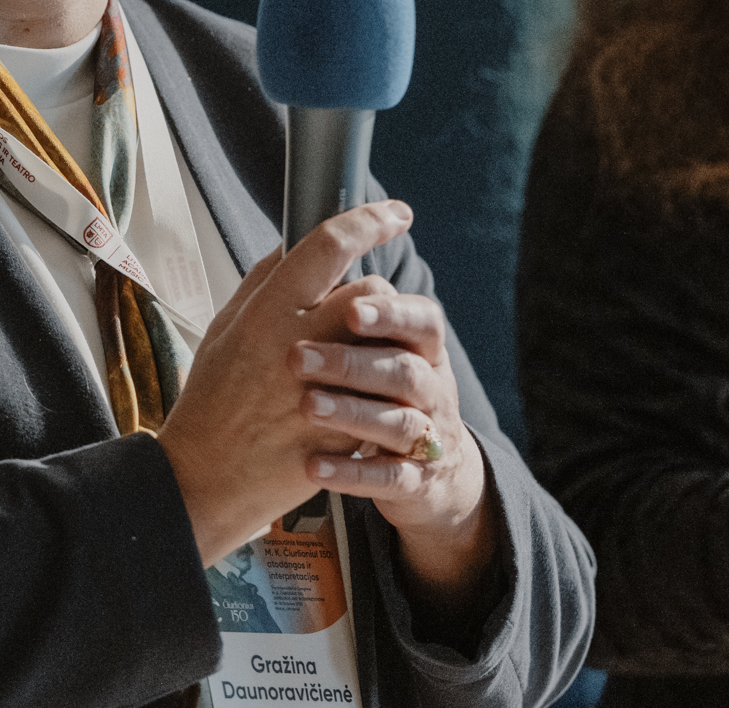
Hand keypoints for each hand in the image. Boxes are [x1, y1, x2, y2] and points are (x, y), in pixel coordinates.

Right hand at [155, 201, 412, 566]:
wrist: (207, 478)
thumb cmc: (212, 399)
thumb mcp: (224, 328)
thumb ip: (262, 282)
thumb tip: (296, 243)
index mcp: (265, 313)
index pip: (328, 245)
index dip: (370, 220)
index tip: (395, 214)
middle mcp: (298, 345)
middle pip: (371, 290)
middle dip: (375, 295)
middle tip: (361, 312)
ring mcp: (327, 390)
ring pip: (388, 339)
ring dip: (385, 337)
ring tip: (366, 350)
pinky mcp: (346, 430)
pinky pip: (385, 390)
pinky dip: (380, 384)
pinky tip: (364, 391)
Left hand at [291, 274, 499, 622]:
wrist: (430, 476)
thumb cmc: (386, 393)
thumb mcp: (382, 348)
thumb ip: (352, 304)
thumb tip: (310, 246)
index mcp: (421, 349)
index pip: (420, 319)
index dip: (390, 312)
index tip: (352, 307)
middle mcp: (430, 389)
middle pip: (404, 370)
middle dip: (352, 362)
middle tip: (298, 357)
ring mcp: (423, 437)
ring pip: (396, 423)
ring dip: (349, 412)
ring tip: (306, 405)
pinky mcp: (409, 481)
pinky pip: (386, 477)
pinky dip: (351, 472)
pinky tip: (314, 465)